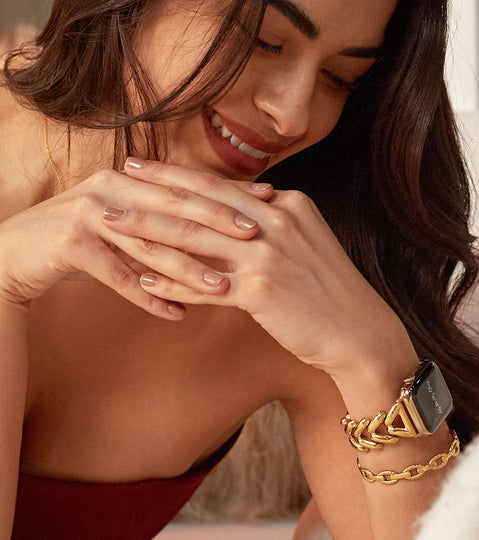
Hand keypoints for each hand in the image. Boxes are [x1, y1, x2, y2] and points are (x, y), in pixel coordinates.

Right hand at [0, 165, 272, 318]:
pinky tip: (176, 314)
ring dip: (188, 269)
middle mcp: (113, 188)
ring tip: (224, 289)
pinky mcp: (70, 243)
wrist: (16, 252)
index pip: (190, 185)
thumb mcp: (127, 220)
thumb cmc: (84, 238)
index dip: (230, 192)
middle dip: (218, 221)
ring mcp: (90, 213)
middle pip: (174, 206)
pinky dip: (147, 296)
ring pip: (149, 244)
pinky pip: (117, 275)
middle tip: (256, 236)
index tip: (270, 201)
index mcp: (134, 179)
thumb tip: (220, 225)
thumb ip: (165, 217)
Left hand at [110, 159, 415, 376]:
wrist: (361, 331)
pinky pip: (206, 286)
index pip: (221, 186)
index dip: (177, 175)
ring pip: (195, 241)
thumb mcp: (307, 241)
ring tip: (112, 227)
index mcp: (288, 204)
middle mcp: (277, 221)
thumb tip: (242, 207)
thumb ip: (273, 221)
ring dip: (149, 234)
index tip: (144, 167)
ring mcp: (268, 255)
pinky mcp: (261, 292)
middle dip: (151, 193)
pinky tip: (143, 283)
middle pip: (201, 204)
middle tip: (113, 183)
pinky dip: (173, 285)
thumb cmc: (331, 289)